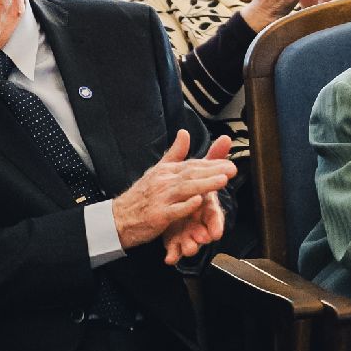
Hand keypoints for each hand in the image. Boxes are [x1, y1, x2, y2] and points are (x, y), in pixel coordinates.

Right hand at [112, 132, 236, 250]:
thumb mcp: (157, 171)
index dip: (212, 164)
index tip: (229, 162)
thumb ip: (174, 153)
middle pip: (192, 174)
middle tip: (232, 168)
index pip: (192, 165)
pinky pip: (174, 210)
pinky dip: (186, 206)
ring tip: (223, 181)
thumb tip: (185, 132)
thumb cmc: (141, 195)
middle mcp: (164, 182)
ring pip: (185, 189)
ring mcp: (161, 199)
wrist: (118, 218)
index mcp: (166, 171)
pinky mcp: (158, 216)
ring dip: (205, 184)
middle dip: (214, 171)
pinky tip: (198, 202)